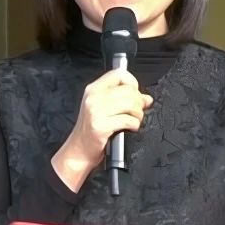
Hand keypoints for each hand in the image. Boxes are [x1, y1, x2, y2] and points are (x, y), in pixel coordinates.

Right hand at [51, 68, 152, 190]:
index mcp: (93, 89)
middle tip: (138, 111)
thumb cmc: (90, 131)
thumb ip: (123, 99)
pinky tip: (130, 128)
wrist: (78, 150)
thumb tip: (146, 98)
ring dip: (138, 114)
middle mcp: (93, 98)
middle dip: (139, 102)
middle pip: (128, 90)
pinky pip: (128, 120)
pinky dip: (134, 125)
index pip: (119, 74)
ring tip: (134, 120)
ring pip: (131, 104)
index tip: (134, 93)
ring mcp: (96, 112)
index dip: (132, 82)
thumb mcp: (102, 109)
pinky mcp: (101, 126)